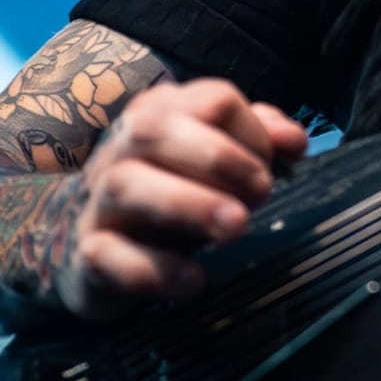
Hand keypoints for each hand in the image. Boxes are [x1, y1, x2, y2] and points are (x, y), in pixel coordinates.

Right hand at [47, 78, 308, 320]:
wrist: (85, 243)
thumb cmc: (169, 190)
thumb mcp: (213, 159)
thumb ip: (257, 139)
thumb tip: (295, 141)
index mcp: (159, 114)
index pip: (212, 100)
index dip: (253, 132)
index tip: (271, 171)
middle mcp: (121, 149)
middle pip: (157, 129)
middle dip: (218, 157)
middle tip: (261, 194)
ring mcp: (98, 201)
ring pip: (128, 185)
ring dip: (189, 203)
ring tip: (237, 226)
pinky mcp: (87, 254)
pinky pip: (109, 255)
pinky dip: (154, 269)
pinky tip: (195, 281)